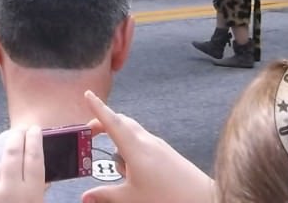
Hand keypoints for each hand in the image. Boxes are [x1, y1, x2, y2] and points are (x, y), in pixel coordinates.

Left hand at [0, 127, 44, 202]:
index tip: (34, 129)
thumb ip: (36, 190)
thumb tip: (42, 175)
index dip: (34, 140)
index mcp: (32, 194)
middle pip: (13, 153)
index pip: (34, 158)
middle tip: (19, 130)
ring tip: (3, 182)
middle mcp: (12, 191)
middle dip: (16, 137)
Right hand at [81, 91, 213, 202]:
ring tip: (119, 167)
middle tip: (90, 133)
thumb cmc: (167, 198)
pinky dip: (133, 149)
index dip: (97, 107)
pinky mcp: (167, 152)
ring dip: (119, 140)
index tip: (87, 94)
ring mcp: (159, 145)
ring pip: (132, 133)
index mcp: (135, 147)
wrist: (202, 199)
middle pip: (121, 122)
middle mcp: (147, 140)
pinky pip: (143, 142)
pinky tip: (136, 171)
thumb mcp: (130, 198)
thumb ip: (105, 195)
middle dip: (104, 123)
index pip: (112, 121)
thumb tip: (85, 197)